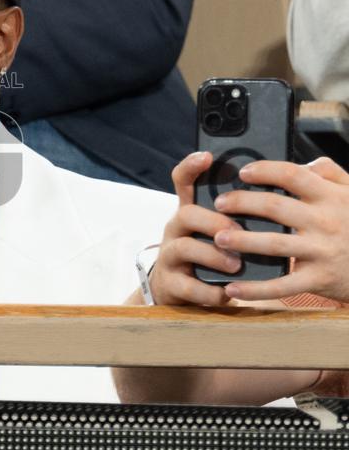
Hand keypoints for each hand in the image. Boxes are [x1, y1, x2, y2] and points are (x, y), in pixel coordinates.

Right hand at [148, 151, 242, 305]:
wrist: (179, 289)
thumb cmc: (211, 254)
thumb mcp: (218, 230)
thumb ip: (239, 213)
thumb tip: (278, 194)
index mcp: (191, 212)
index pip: (183, 181)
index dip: (191, 167)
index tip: (207, 157)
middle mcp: (176, 230)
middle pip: (185, 213)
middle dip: (213, 221)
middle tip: (236, 231)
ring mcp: (170, 256)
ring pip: (183, 247)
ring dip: (213, 255)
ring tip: (236, 265)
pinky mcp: (170, 283)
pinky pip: (188, 285)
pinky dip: (210, 290)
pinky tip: (227, 292)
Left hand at [212, 157, 348, 302]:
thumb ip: (331, 174)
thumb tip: (305, 163)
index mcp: (331, 197)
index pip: (293, 175)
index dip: (265, 171)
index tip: (243, 172)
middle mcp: (325, 221)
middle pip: (274, 207)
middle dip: (241, 203)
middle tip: (219, 204)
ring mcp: (321, 251)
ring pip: (273, 244)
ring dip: (241, 241)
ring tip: (218, 238)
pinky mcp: (319, 279)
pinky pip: (282, 285)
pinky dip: (255, 289)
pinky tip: (232, 288)